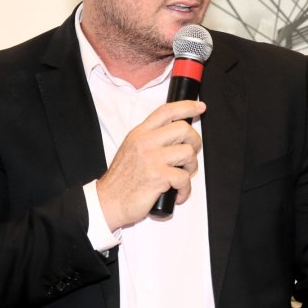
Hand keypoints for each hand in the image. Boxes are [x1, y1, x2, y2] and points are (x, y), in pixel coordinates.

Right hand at [96, 100, 205, 229]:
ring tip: (181, 176)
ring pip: (188, 153)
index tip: (199, 107)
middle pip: (183, 129)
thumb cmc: (121, 179)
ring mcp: (152, 158)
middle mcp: (146, 142)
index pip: (166, 111)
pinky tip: (177, 193)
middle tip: (189, 154)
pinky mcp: (158, 177)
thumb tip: (176, 134)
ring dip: (191, 167)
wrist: (109, 201)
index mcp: (140, 133)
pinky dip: (185, 190)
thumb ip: (150, 138)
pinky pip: (185, 178)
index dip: (187, 106)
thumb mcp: (131, 149)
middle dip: (194, 142)